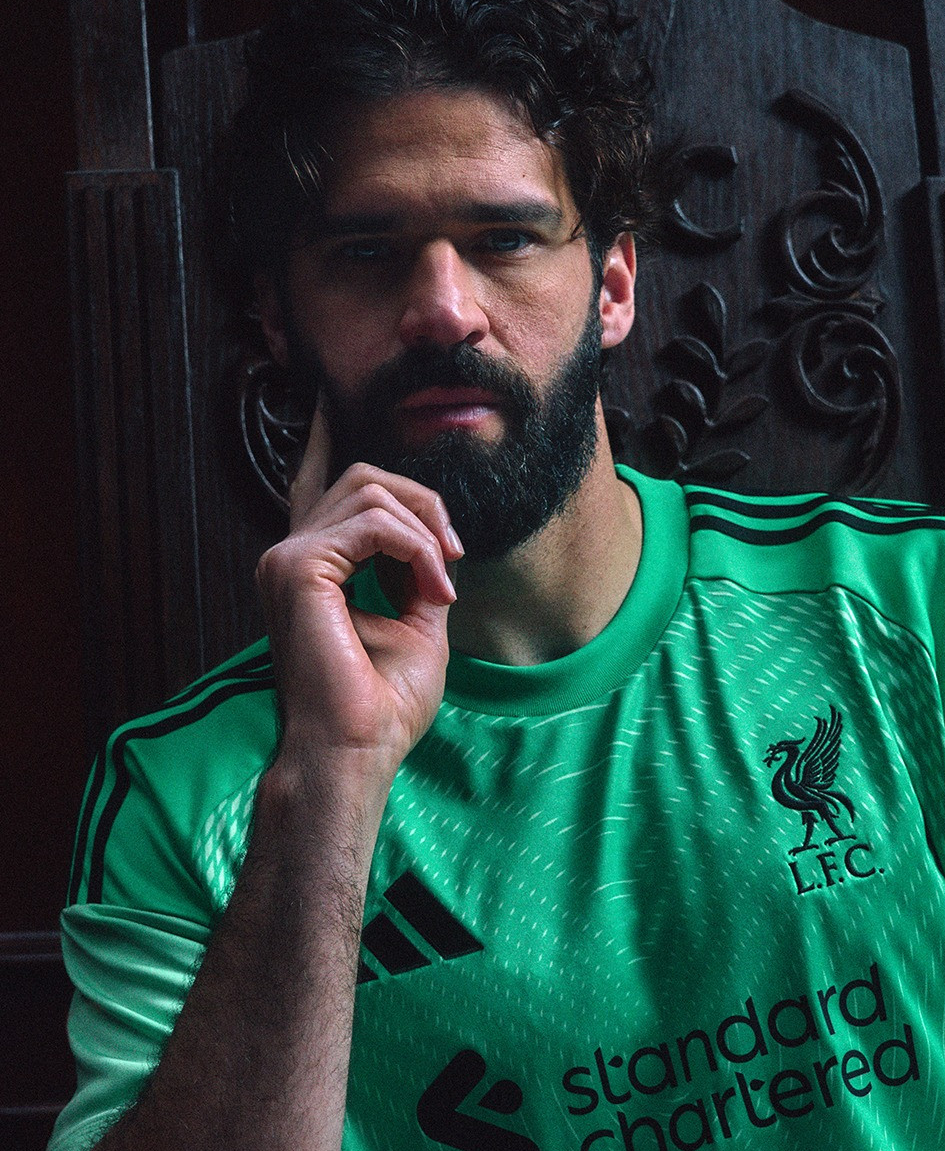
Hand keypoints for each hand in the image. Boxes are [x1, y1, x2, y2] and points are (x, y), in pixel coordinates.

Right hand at [256, 404, 462, 780]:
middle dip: (423, 502)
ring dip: (425, 530)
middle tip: (452, 556)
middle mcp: (291, 555)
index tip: (329, 401)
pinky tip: (433, 586)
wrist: (357, 750)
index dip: (323, 437)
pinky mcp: (296, 567)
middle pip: (364, 478)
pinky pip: (373, 523)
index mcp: (312, 567)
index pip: (315, 483)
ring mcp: (286, 558)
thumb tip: (435, 544)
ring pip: (370, 491)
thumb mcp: (416, 625)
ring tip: (443, 582)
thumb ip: (418, 574)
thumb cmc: (382, 704)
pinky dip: (415, 548)